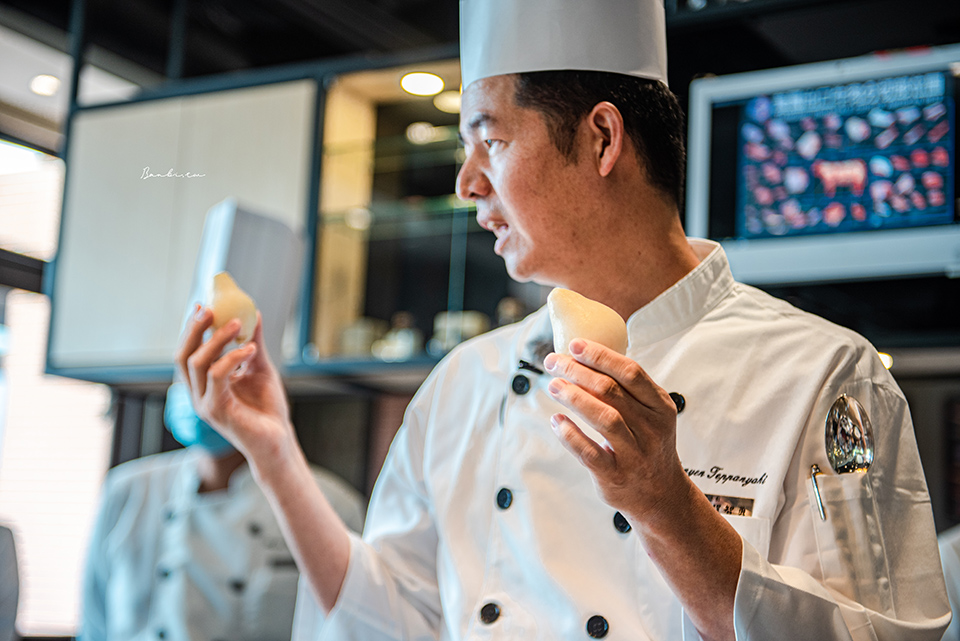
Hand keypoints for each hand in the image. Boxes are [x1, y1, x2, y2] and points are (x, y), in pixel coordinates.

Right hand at [174, 306, 293, 471]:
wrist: (279, 441)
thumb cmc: (268, 409)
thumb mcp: (260, 369)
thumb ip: (253, 344)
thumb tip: (253, 314)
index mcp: (204, 384)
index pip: (188, 352)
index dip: (191, 329)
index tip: (202, 304)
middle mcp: (199, 394)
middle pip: (184, 356)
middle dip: (193, 329)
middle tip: (209, 308)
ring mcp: (205, 404)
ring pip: (198, 363)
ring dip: (216, 339)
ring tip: (237, 323)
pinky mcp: (217, 411)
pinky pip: (217, 377)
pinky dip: (232, 358)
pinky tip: (250, 348)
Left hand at [543, 337, 687, 525]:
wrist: (661, 495)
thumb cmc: (648, 445)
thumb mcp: (652, 414)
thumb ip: (628, 389)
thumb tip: (586, 357)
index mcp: (661, 406)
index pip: (631, 372)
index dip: (601, 356)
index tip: (575, 345)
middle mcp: (651, 428)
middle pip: (611, 391)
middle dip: (578, 372)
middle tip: (554, 362)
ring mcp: (635, 454)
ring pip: (604, 418)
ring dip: (574, 398)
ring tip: (554, 386)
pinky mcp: (615, 476)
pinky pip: (590, 452)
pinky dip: (570, 435)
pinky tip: (557, 421)